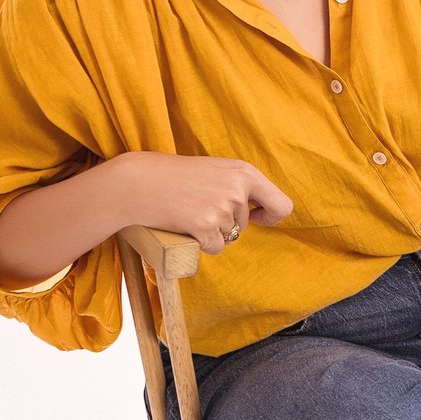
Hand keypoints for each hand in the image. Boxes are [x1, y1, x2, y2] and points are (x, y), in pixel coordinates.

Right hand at [113, 151, 292, 255]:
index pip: (282, 205)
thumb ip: (239, 186)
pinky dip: (201, 244)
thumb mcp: (216, 171)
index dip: (270, 217)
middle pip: (245, 225)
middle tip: (198, 206)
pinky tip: (185, 226)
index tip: (257, 218)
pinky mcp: (206, 226)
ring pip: (229, 237)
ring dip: (210, 232)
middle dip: (225, 224)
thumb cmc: (175, 177)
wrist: (139, 182)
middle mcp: (238, 189)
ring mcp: (223, 208)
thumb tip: (263, 212)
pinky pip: (215, 248)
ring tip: (188, 212)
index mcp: (245, 172)